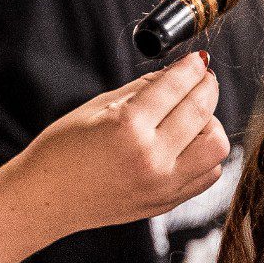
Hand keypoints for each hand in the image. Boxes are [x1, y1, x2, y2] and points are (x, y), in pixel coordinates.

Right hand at [5, 53, 229, 234]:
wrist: (46, 198)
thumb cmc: (63, 150)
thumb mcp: (97, 107)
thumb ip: (143, 88)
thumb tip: (177, 71)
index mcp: (127, 127)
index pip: (175, 87)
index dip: (191, 67)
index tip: (197, 60)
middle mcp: (151, 158)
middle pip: (202, 112)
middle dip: (207, 86)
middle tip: (202, 79)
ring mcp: (162, 184)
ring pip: (216, 146)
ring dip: (210, 123)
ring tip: (192, 117)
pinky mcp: (167, 202)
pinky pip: (208, 174)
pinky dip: (205, 155)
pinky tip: (187, 144)